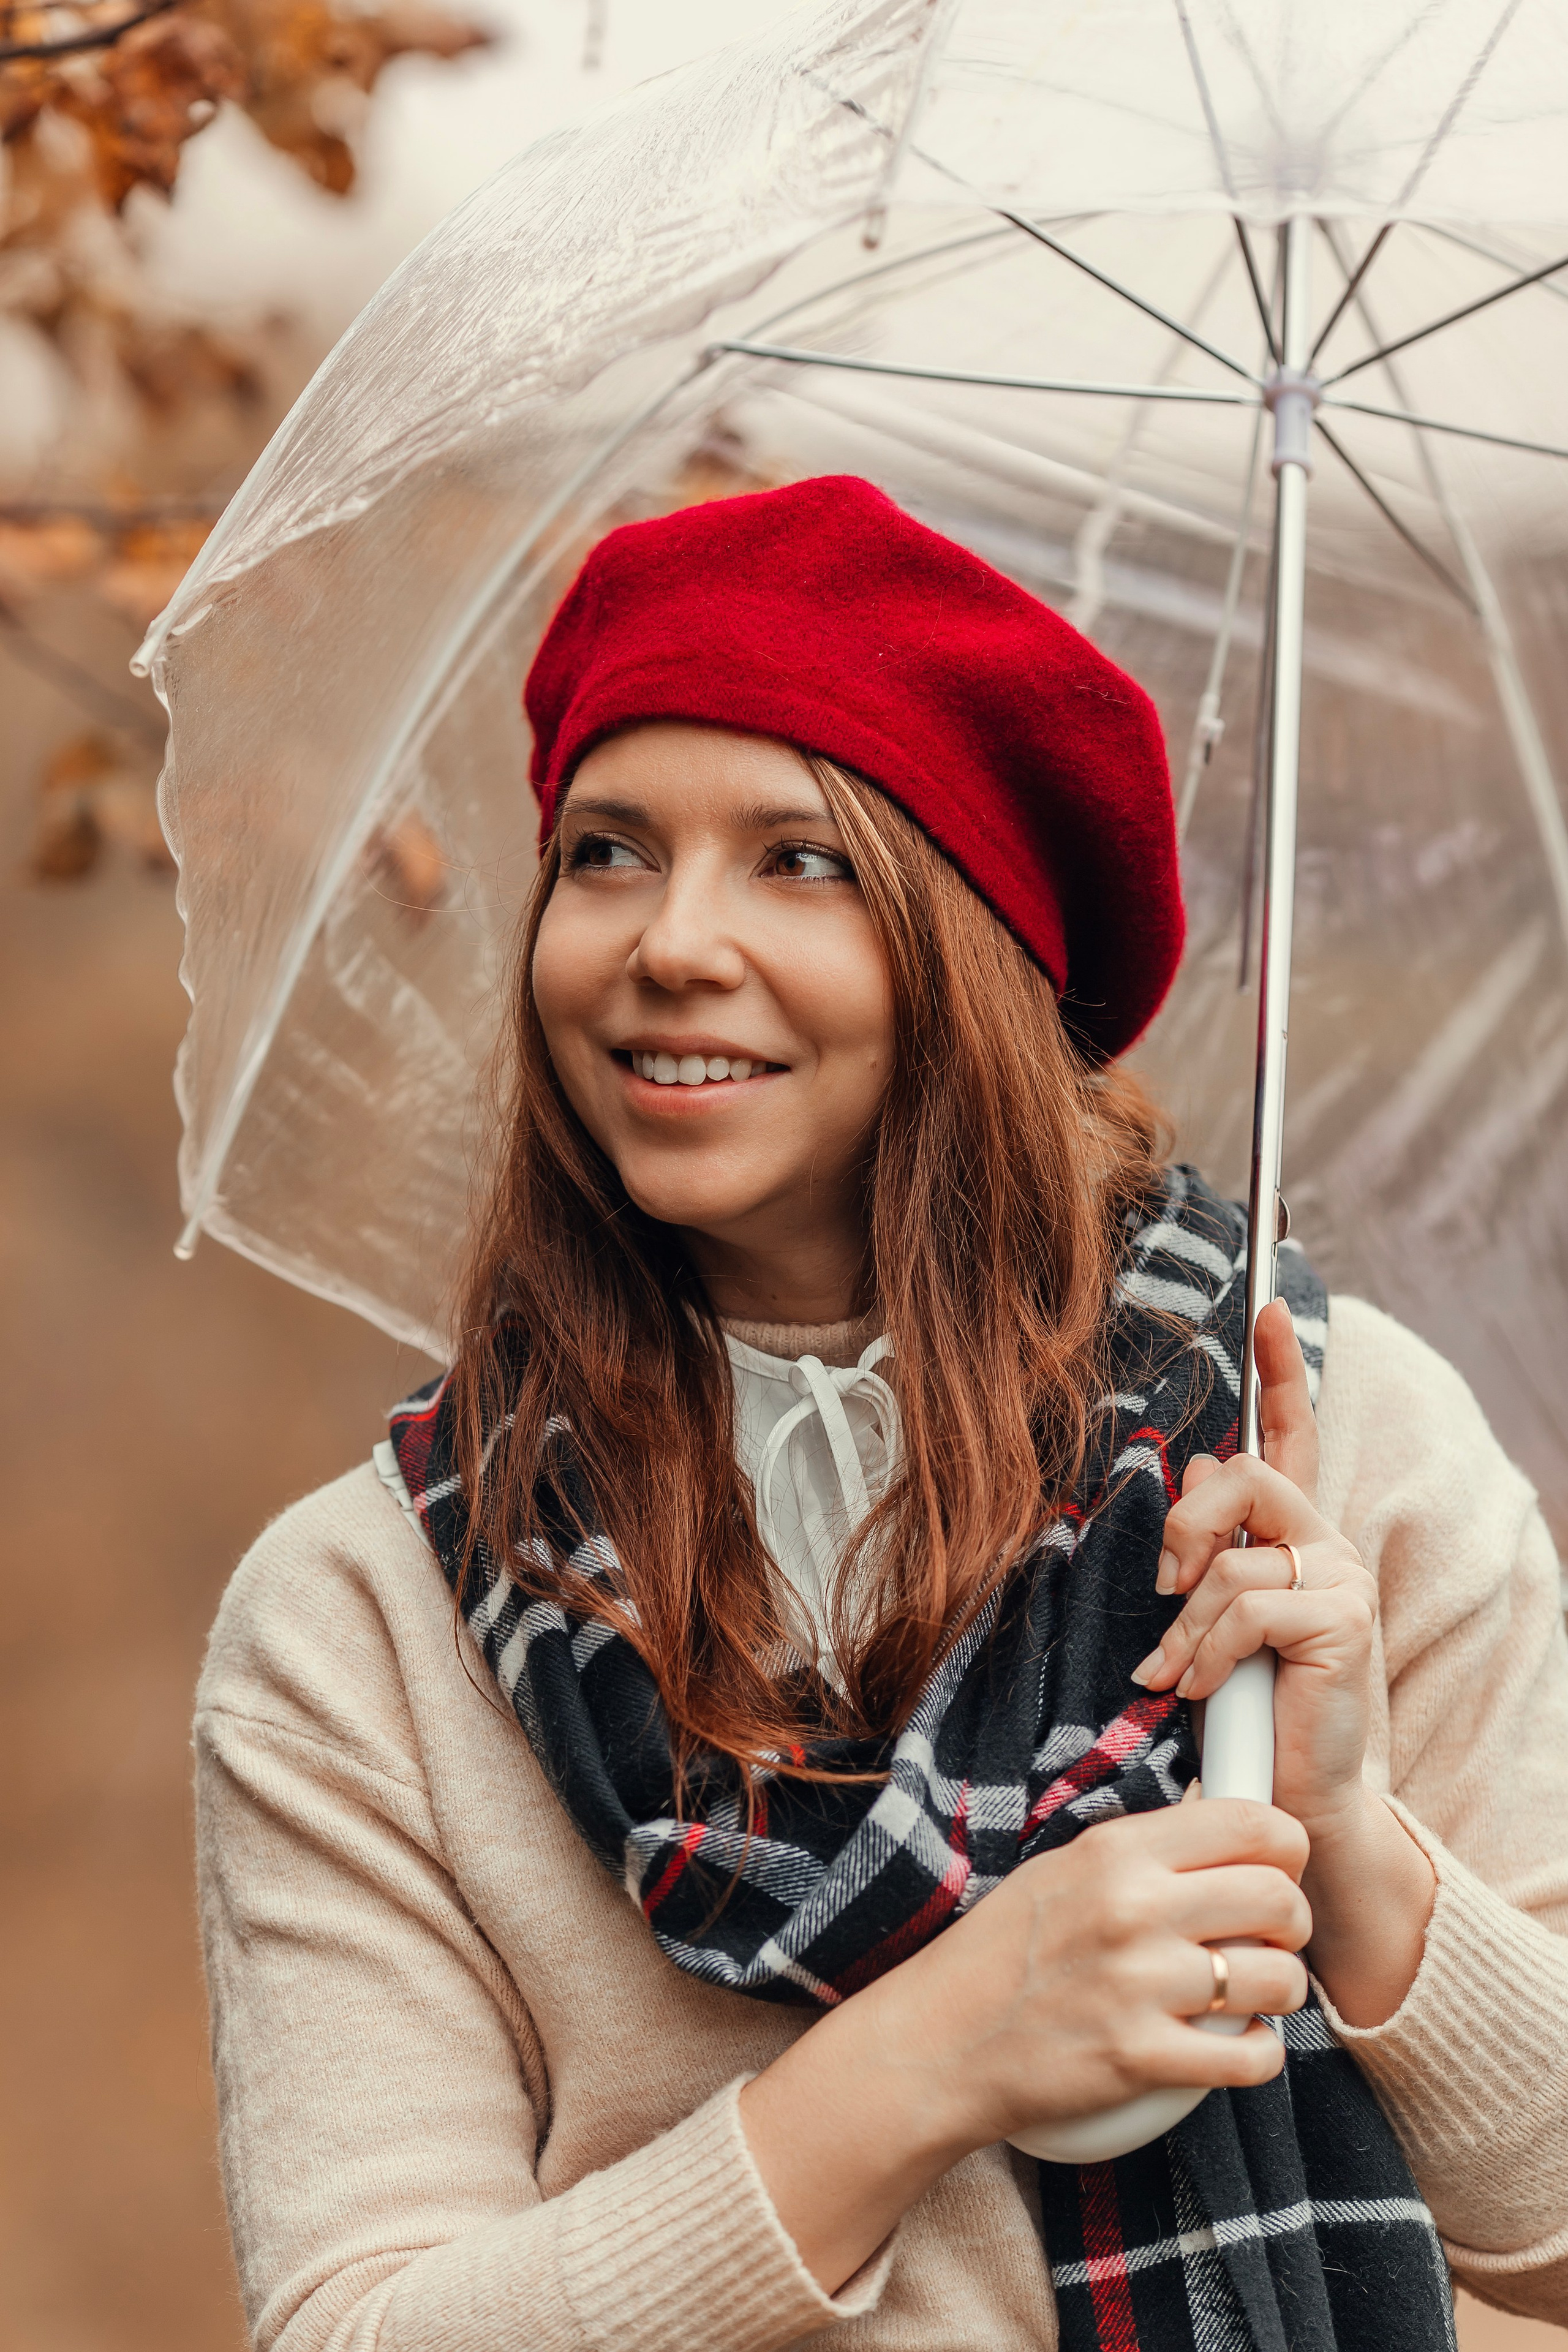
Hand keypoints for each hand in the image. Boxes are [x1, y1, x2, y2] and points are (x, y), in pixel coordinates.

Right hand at [739, 1798, 1309, 2291]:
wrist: (940, 2039)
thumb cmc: (1003, 1950)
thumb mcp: (1065, 1867)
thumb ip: (1145, 1852)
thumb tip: (1228, 1839)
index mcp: (1117, 1850)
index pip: (1252, 1824)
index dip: (1286, 1849)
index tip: (1280, 1870)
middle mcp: (1133, 1908)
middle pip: (1279, 1898)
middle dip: (1292, 1923)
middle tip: (1271, 1939)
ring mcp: (1139, 1985)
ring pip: (1278, 1979)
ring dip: (1281, 1990)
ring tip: (1253, 1995)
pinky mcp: (1141, 2058)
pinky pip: (1251, 2058)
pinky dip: (1260, 2055)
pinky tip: (1238, 2045)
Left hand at [1130, 1297, 1378, 1841]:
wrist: (1289, 1792)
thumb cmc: (1242, 1708)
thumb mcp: (1213, 1621)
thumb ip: (1207, 1561)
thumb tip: (1185, 1498)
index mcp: (1296, 1538)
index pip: (1294, 1436)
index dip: (1281, 1369)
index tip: (1268, 1305)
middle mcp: (1328, 1545)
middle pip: (1244, 1477)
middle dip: (1185, 1526)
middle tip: (1168, 1589)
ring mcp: (1342, 1580)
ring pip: (1232, 1559)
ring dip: (1184, 1626)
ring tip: (1176, 1674)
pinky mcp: (1341, 1621)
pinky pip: (1245, 1608)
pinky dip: (1204, 1653)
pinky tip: (1195, 1689)